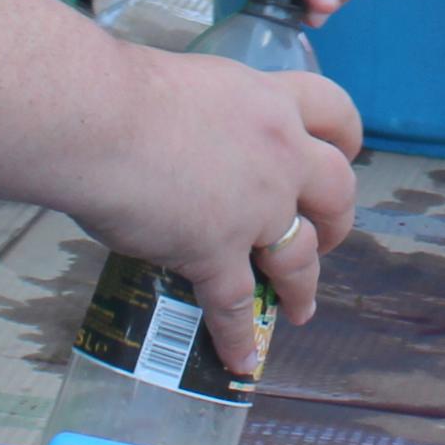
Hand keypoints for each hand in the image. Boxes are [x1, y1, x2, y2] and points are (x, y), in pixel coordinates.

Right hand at [74, 42, 364, 375]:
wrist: (100, 119)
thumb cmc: (125, 92)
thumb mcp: (192, 86)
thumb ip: (212, 116)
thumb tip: (189, 138)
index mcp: (271, 102)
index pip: (334, 112)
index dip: (344, 140)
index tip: (341, 155)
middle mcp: (278, 155)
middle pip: (336, 192)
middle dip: (336, 222)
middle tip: (323, 238)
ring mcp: (254, 208)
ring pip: (298, 257)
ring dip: (301, 287)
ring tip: (299, 308)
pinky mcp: (217, 251)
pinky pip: (236, 304)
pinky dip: (239, 336)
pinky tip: (242, 358)